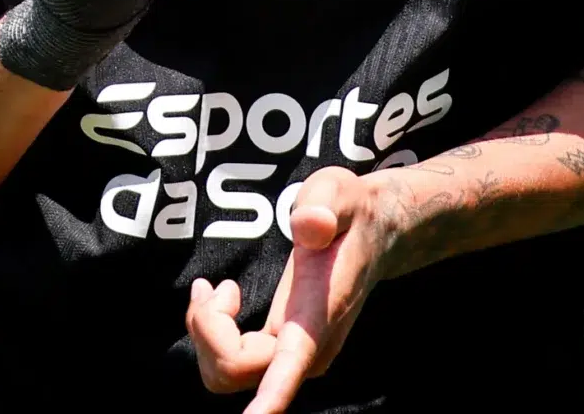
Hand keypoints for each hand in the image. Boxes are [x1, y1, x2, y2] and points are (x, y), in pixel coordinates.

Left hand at [186, 167, 395, 411]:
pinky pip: (228, 364)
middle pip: (233, 369)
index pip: (289, 365)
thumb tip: (308, 228)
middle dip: (206, 328)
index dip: (270, 397)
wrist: (377, 233)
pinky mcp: (278, 353)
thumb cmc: (351, 211)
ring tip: (215, 288)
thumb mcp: (339, 191)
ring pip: (225, 373)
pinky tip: (223, 297)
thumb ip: (323, 205)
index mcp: (318, 314)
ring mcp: (292, 356)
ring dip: (205, 332)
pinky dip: (211, 333)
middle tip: (214, 284)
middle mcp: (306, 349)